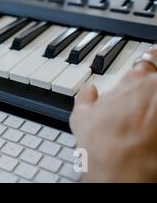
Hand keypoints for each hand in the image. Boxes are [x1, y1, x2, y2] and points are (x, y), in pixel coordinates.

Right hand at [70, 47, 156, 182]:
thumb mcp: (80, 118)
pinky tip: (153, 126)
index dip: (151, 60)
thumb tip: (89, 89)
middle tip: (149, 92)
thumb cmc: (103, 144)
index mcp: (133, 82)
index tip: (152, 61)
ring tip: (149, 112)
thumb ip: (84, 97)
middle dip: (154, 84)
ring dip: (156, 98)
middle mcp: (154, 89)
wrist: (122, 169)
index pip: (149, 60)